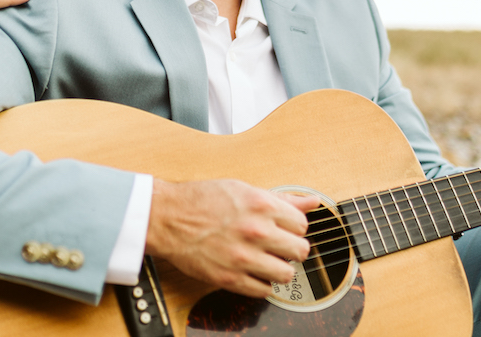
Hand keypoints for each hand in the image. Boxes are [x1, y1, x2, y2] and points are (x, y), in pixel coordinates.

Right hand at [145, 179, 319, 297]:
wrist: (168, 217)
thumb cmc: (202, 200)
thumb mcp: (244, 189)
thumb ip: (282, 199)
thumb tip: (312, 202)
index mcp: (262, 206)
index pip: (302, 225)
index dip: (294, 228)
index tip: (286, 230)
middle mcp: (257, 231)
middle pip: (300, 251)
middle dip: (292, 249)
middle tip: (280, 247)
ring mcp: (244, 257)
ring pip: (286, 274)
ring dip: (280, 269)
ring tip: (267, 261)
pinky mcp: (230, 278)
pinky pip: (263, 290)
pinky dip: (262, 284)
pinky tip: (253, 272)